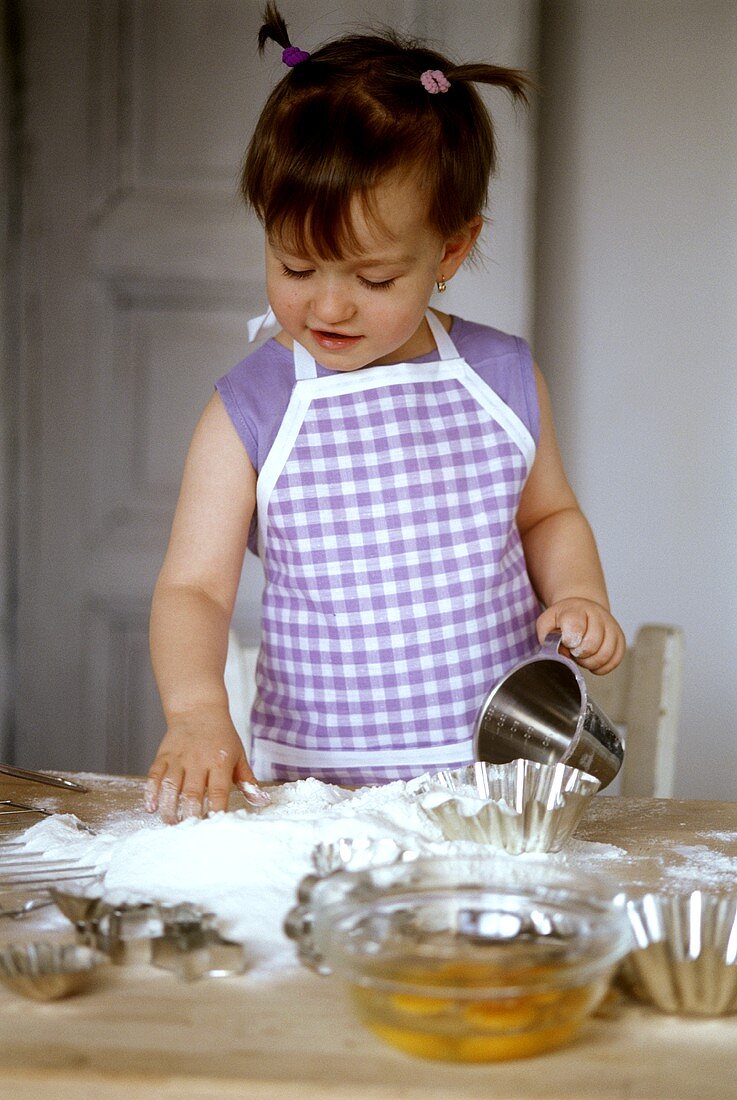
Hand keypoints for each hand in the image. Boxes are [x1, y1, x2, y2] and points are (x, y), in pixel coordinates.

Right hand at [145, 705, 269, 823]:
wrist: (199, 709)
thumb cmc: (222, 737)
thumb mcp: (239, 755)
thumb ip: (247, 781)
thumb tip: (261, 802)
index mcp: (220, 761)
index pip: (218, 790)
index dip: (216, 809)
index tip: (214, 825)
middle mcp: (198, 760)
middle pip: (192, 792)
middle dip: (190, 814)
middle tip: (189, 830)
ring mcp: (179, 758)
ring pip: (171, 786)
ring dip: (169, 807)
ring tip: (170, 823)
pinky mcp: (163, 755)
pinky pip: (154, 775)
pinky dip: (151, 792)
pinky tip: (151, 807)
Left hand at [535, 599, 624, 674]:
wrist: (583, 610)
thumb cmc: (563, 619)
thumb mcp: (547, 623)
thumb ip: (547, 638)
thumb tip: (563, 654)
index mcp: (577, 609)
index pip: (575, 626)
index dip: (569, 640)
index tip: (566, 642)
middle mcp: (598, 615)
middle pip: (591, 644)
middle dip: (578, 654)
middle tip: (573, 651)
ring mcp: (612, 627)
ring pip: (605, 655)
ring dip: (590, 662)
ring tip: (582, 656)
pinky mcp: (620, 639)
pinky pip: (614, 661)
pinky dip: (601, 667)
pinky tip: (592, 661)